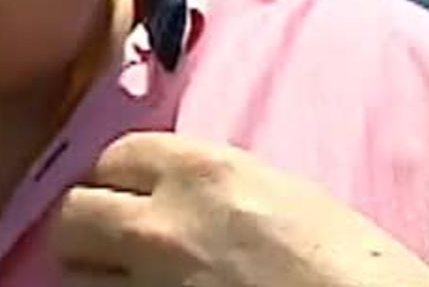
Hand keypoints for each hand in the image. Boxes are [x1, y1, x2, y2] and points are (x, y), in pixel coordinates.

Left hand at [52, 132, 428, 285]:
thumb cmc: (356, 268)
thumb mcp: (284, 196)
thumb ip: (212, 186)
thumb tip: (170, 191)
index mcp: (199, 173)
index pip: (112, 155)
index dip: (119, 178)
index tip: (128, 194)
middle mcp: (160, 225)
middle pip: (72, 214)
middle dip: (88, 226)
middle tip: (112, 243)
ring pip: (74, 275)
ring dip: (97, 276)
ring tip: (129, 281)